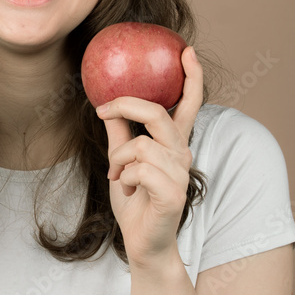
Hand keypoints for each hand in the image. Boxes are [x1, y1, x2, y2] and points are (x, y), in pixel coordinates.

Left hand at [95, 46, 203, 266]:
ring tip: (117, 176)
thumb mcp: (122, 163)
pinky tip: (127, 190)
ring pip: (140, 144)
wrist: (143, 244)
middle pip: (159, 113)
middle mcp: (182, 155)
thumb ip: (119, 135)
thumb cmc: (135, 203)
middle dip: (127, 105)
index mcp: (173, 145)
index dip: (191, 77)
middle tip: (103, 108)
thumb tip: (109, 104)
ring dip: (118, 159)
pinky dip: (124, 177)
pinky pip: (139, 168)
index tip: (186, 50)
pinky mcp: (173, 192)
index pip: (190, 105)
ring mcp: (180, 173)